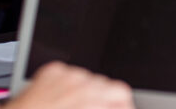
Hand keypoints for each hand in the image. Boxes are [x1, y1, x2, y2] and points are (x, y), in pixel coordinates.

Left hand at [4, 61, 132, 108]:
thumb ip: (101, 107)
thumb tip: (113, 105)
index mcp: (91, 99)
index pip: (121, 93)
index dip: (123, 104)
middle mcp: (80, 82)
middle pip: (107, 84)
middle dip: (106, 100)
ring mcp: (65, 74)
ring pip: (89, 78)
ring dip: (88, 92)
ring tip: (76, 107)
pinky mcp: (51, 71)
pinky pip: (70, 74)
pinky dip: (69, 86)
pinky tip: (61, 101)